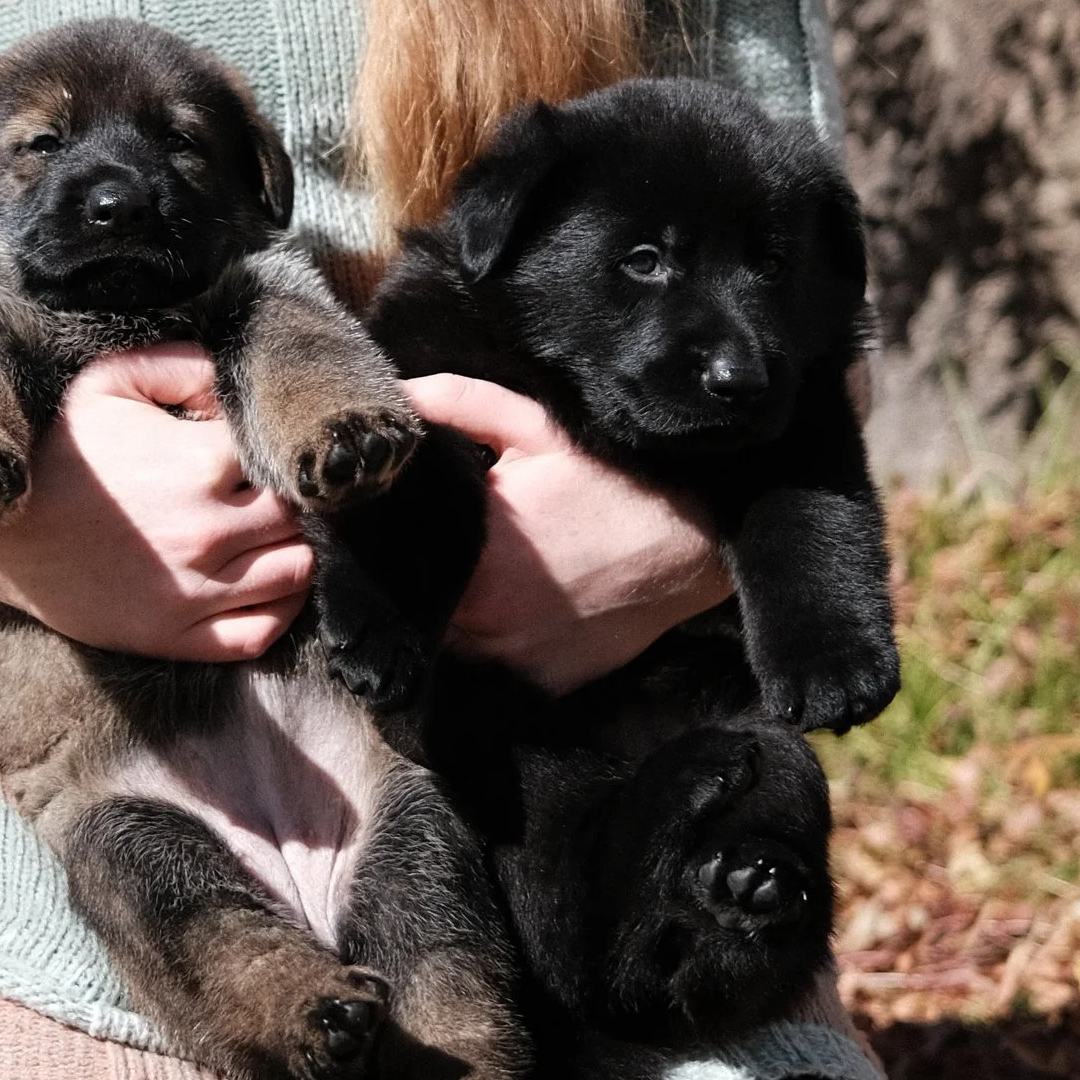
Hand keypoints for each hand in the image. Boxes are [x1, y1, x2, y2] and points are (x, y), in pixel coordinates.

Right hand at [0, 344, 312, 661]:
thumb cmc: (53, 452)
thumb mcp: (105, 381)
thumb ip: (180, 364)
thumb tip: (234, 380)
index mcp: (198, 462)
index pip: (283, 453)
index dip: (276, 445)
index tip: (255, 445)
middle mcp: (206, 530)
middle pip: (299, 515)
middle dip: (293, 498)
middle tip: (271, 490)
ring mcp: (194, 591)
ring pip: (296, 573)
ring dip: (296, 549)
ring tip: (273, 533)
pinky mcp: (175, 637)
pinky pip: (261, 633)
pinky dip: (282, 609)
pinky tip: (269, 583)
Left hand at [403, 373, 732, 694]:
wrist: (694, 545)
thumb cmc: (613, 484)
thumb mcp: (538, 429)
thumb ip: (460, 405)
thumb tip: (396, 393)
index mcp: (472, 554)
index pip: (393, 565)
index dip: (385, 551)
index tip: (386, 535)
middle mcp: (484, 618)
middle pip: (415, 610)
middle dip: (413, 586)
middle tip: (434, 557)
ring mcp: (512, 659)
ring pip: (448, 648)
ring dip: (449, 622)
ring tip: (473, 588)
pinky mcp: (540, 685)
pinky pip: (492, 675)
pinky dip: (492, 651)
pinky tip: (512, 619)